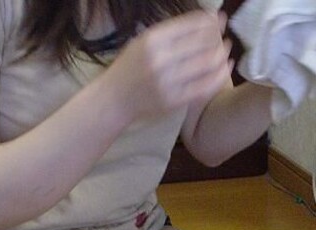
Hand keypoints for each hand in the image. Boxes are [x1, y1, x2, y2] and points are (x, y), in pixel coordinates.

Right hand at [106, 10, 233, 121]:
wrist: (114, 100)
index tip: (219, 21)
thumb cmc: (131, 68)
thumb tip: (213, 18)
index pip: (193, 23)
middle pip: (204, 41)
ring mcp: (168, 82)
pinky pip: (206, 85)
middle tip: (223, 37)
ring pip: (209, 62)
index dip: (212, 21)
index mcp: (152, 40)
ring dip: (223, 53)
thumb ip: (175, 31)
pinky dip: (221, 74)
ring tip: (225, 50)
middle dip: (219, 37)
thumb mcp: (145, 41)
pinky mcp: (174, 101)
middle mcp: (160, 60)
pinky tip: (225, 67)